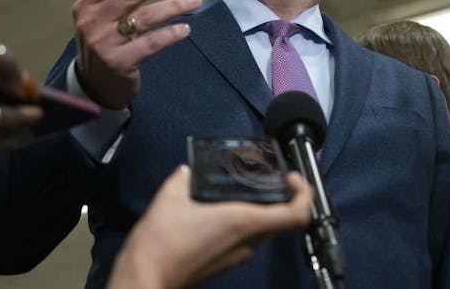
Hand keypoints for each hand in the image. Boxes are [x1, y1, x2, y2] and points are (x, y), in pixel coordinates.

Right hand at [72, 0, 201, 108]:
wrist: (94, 86)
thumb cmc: (100, 40)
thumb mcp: (93, 11)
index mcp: (86, 4)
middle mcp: (92, 22)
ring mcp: (104, 43)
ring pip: (145, 17)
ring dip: (174, 6)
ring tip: (196, 0)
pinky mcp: (119, 63)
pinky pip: (150, 44)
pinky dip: (170, 35)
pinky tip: (186, 29)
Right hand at [108, 166, 312, 288]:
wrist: (145, 280)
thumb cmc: (161, 244)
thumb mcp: (170, 199)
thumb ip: (182, 180)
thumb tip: (186, 172)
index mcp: (242, 223)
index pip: (295, 214)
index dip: (304, 194)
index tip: (292, 178)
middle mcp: (247, 242)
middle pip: (283, 221)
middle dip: (284, 199)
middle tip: (272, 179)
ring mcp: (237, 256)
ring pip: (265, 231)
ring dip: (265, 211)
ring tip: (246, 190)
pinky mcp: (225, 263)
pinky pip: (247, 240)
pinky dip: (247, 223)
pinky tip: (224, 210)